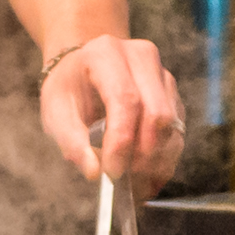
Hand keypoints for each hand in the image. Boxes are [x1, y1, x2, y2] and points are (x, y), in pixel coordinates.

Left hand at [38, 36, 183, 188]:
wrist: (83, 69)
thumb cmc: (69, 89)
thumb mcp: (56, 112)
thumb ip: (72, 141)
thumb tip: (94, 172)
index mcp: (106, 54)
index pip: (125, 99)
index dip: (122, 141)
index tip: (111, 171)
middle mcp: (140, 57)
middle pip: (157, 113)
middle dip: (142, 155)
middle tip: (123, 179)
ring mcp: (161, 73)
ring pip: (172, 125)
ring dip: (156, 161)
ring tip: (133, 181)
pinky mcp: (172, 94)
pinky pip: (177, 131)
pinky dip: (164, 159)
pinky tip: (145, 173)